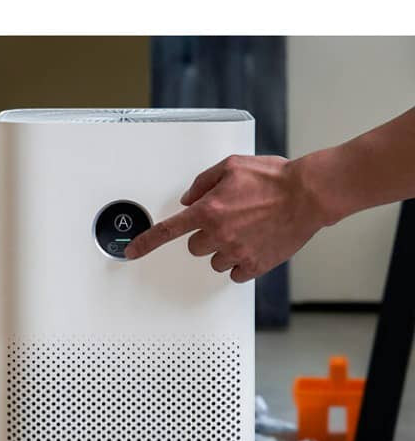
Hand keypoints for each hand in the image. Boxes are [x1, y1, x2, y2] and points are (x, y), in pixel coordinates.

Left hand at [125, 155, 324, 282]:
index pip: (167, 231)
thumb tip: (187, 200)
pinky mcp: (255, 265)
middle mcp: (218, 234)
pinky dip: (242, 262)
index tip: (132, 253)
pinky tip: (255, 244)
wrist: (308, 194)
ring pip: (215, 261)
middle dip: (205, 236)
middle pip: (194, 248)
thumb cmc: (273, 178)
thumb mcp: (231, 166)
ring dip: (224, 250)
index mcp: (208, 210)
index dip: (146, 243)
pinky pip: (236, 273)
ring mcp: (237, 252)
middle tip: (227, 222)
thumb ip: (202, 183)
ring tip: (246, 231)